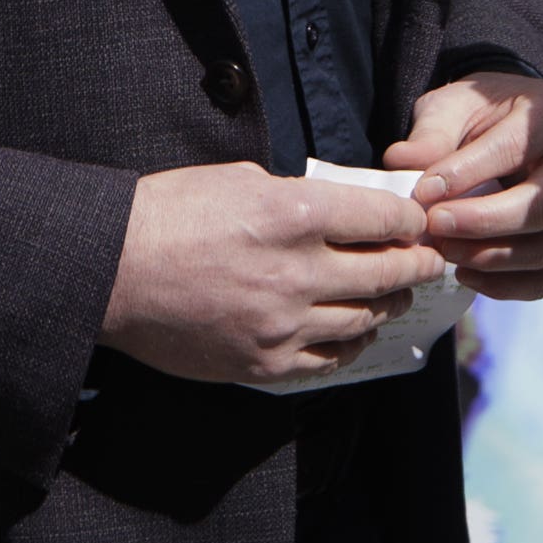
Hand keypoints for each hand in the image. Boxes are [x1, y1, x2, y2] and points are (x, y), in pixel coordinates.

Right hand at [99, 165, 447, 385]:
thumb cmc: (169, 213)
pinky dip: (351, 343)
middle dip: (417, 266)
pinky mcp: (265, 363)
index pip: (385, 221)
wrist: (112, 271)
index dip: (410, 222)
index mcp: (295, 214)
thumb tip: (343, 215)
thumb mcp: (241, 180)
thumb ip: (299, 198)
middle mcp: (298, 273)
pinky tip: (354, 331)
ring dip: (388, 305)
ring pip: (366, 320)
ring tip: (394, 296)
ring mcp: (284, 325)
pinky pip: (330, 360)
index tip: (417, 224)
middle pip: (389, 274)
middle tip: (429, 262)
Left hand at [389, 72, 542, 301]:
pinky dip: (506, 285)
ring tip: (445, 251)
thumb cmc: (479, 113)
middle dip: (486, 221)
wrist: (506, 127)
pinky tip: (465, 274)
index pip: (518, 146)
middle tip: (436, 225)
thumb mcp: (453, 106)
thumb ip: (431, 133)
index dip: (470, 172)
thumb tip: (402, 163)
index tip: (425, 190)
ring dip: (492, 257)